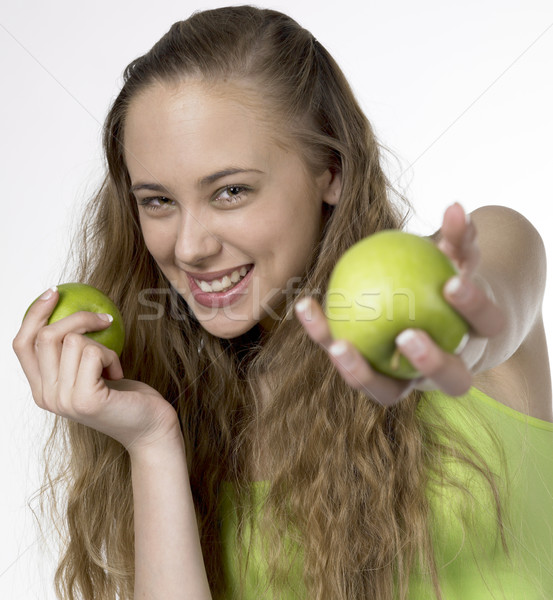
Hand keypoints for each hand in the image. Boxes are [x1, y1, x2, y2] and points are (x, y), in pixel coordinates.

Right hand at [12, 287, 180, 452]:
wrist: (149, 425)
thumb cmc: (124, 394)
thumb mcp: (89, 370)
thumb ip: (70, 351)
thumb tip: (65, 304)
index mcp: (41, 389)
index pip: (22, 344)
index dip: (34, 313)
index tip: (55, 291)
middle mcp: (45, 397)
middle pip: (46, 336)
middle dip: (78, 318)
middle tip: (104, 320)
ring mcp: (63, 400)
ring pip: (73, 341)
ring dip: (102, 345)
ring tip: (111, 365)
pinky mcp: (85, 399)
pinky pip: (94, 353)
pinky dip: (111, 356)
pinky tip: (117, 373)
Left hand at [295, 202, 505, 406]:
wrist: (435, 323)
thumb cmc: (443, 284)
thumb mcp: (455, 260)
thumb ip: (457, 237)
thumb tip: (455, 207)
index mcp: (478, 335)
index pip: (487, 324)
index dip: (473, 306)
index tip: (451, 283)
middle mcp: (449, 370)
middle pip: (451, 380)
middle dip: (430, 362)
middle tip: (406, 335)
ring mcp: (410, 382)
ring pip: (389, 391)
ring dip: (361, 373)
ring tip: (337, 344)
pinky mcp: (374, 380)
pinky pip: (350, 365)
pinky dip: (326, 337)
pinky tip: (306, 307)